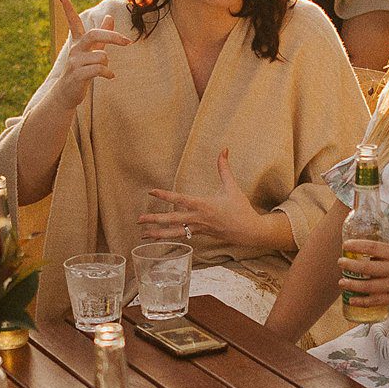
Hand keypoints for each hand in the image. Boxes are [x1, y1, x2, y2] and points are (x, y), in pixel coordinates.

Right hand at [50, 0, 131, 95]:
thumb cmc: (81, 70)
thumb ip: (102, 34)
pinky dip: (107, 73)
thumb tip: (109, 16)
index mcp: (78, 42)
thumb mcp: (92, 51)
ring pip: (102, 56)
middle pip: (94, 34)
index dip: (68, 10)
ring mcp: (74, 61)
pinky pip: (99, 69)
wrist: (67, 94)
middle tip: (128, 42)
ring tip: (105, 71)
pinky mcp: (77, 74)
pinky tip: (109, 77)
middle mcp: (75, 49)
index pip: (73, 23)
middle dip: (112, 37)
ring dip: (107, 64)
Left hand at [142, 150, 264, 245]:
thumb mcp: (232, 187)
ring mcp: (198, 228)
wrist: (249, 231)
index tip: (151, 192)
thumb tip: (224, 149)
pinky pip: (181, 236)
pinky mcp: (200, 234)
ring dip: (158, 234)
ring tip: (143, 235)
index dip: (165, 195)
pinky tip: (157, 238)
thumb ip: (224, 168)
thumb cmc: (240, 208)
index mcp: (204, 205)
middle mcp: (198, 218)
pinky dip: (169, 236)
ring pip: (175, 233)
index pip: (180, 199)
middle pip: (173, 220)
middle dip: (155, 220)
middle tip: (139, 220)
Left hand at [340, 234, 388, 311]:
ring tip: (341, 282)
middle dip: (350, 266)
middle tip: (340, 263)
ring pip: (368, 286)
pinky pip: (377, 301)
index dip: (357, 246)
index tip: (346, 245)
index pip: (373, 248)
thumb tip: (372, 252)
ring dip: (352, 285)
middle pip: (366, 268)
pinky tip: (352, 299)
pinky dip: (363, 301)